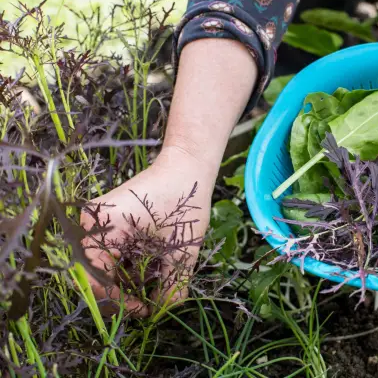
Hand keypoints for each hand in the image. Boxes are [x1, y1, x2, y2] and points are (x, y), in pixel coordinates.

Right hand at [81, 147, 212, 316]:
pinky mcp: (105, 224)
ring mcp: (95, 223)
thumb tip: (163, 311)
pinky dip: (124, 268)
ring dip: (122, 283)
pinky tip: (145, 274)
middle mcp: (89, 224)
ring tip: (148, 291)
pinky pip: (107, 255)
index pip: (95, 278)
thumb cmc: (184, 203)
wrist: (186, 169)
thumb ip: (172, 285)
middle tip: (147, 305)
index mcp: (101, 226)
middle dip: (119, 295)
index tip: (145, 309)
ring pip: (100, 267)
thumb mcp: (182, 250)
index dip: (118, 301)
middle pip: (93, 275)